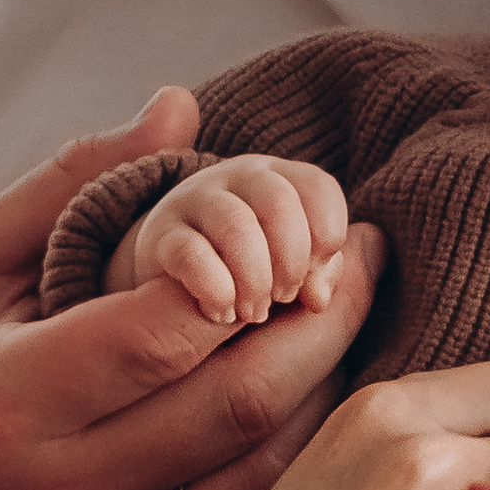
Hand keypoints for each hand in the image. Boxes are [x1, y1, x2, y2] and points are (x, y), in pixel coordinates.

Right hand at [0, 92, 387, 489]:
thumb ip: (71, 184)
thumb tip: (183, 105)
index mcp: (4, 400)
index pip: (164, 330)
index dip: (250, 268)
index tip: (300, 221)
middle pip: (239, 404)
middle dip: (324, 318)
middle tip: (361, 254)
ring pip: (267, 478)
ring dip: (332, 392)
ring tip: (349, 318)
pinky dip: (301, 468)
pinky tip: (317, 406)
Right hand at [126, 154, 350, 324]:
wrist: (173, 283)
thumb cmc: (248, 271)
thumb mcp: (292, 268)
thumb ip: (317, 275)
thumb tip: (319, 295)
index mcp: (280, 178)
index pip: (317, 186)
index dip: (327, 234)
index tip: (315, 274)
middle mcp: (238, 178)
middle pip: (279, 202)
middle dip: (291, 261)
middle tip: (284, 298)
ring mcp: (196, 200)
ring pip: (237, 225)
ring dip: (255, 280)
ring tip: (255, 312)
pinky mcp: (162, 235)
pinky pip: (192, 255)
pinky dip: (217, 291)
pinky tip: (221, 312)